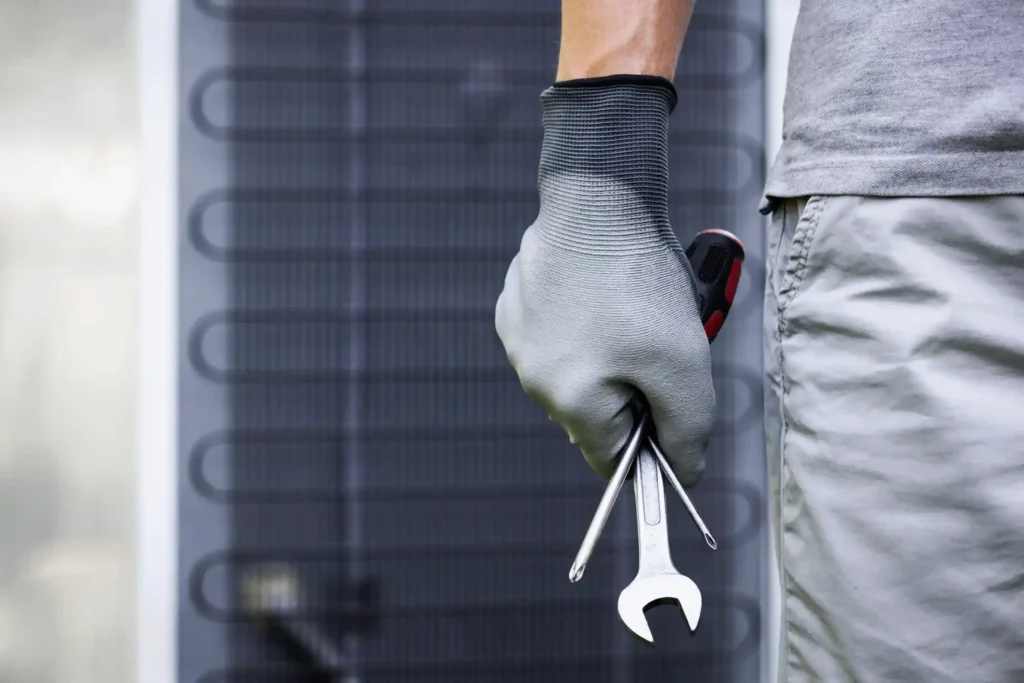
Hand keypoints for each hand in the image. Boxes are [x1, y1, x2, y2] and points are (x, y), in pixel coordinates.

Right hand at [495, 78, 714, 485]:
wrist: (597, 197)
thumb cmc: (641, 282)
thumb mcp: (684, 366)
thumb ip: (688, 431)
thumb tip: (685, 472)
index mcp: (568, 402)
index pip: (611, 461)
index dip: (649, 445)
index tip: (670, 410)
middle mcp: (530, 378)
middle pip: (593, 415)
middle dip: (632, 391)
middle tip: (657, 346)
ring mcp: (516, 340)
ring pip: (574, 373)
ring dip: (606, 357)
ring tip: (630, 310)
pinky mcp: (513, 304)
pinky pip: (555, 335)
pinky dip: (581, 324)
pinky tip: (600, 289)